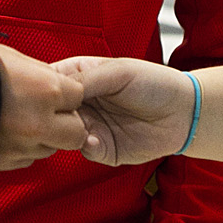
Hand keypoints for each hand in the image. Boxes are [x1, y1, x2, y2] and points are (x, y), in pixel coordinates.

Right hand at [0, 42, 85, 170]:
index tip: (54, 89)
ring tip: (19, 119)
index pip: (79, 96)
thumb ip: (39, 73)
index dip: (66, 92)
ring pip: (51, 148)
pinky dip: (23, 148)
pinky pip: (27, 159)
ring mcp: (22, 147)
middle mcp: (40, 123)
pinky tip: (4, 132)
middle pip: (76, 132)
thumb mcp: (10, 58)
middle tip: (47, 111)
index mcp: (46, 90)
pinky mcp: (3, 162)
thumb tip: (54, 81)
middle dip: (67, 121)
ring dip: (44, 136)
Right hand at [55, 56, 192, 167]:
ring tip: (77, 126)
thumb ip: (85, 79)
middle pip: (52, 112)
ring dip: (66, 132)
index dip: (42, 88)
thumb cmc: (155, 82)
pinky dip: (86, 147)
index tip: (38, 91)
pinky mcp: (104, 149)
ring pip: (64, 134)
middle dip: (50, 115)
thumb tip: (55, 90)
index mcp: (82, 78)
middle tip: (54, 114)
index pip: (51, 83)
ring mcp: (91, 127)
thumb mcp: (118, 72)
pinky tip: (94, 139)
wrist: (185, 111)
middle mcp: (82, 104)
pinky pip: (86, 151)